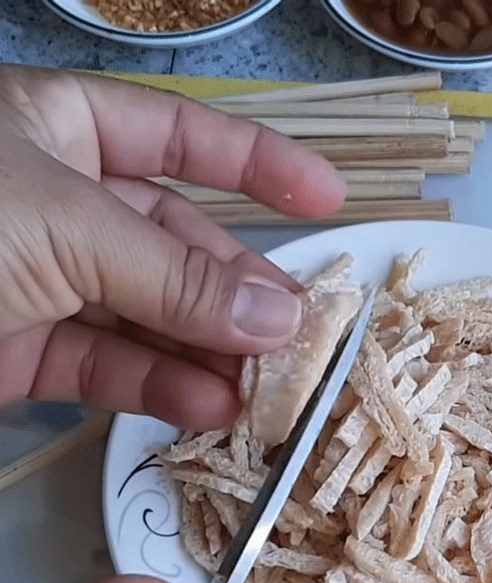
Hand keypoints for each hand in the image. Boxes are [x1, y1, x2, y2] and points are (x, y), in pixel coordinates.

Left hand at [0, 65, 346, 430]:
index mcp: (61, 131)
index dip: (260, 164)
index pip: (183, 137)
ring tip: (266, 387)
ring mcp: (45, 282)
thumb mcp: (64, 227)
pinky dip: (163, 390)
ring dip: (213, 352)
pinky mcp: (24, 354)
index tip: (327, 197)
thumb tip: (279, 317)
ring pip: (154, 316)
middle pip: (180, 245)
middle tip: (300, 336)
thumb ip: (176, 278)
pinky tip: (210, 407)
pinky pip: (112, 367)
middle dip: (242, 290)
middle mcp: (61, 204)